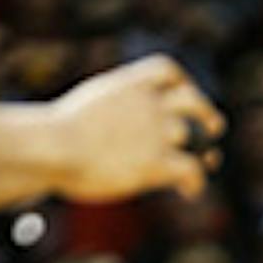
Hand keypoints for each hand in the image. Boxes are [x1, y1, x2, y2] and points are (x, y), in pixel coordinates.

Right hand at [46, 56, 226, 202]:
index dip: (181, 81)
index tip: (183, 92)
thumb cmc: (48, 138)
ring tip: (209, 162)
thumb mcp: (75, 113)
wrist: (53, 146)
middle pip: (191, 99)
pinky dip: (196, 181)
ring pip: (197, 134)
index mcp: (127, 85)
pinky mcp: (157, 162)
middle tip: (214, 127)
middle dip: (204, 112)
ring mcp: (156, 131)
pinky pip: (192, 169)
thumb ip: (96, 116)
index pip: (166, 70)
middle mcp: (148, 103)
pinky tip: (189, 193)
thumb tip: (85, 130)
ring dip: (206, 149)